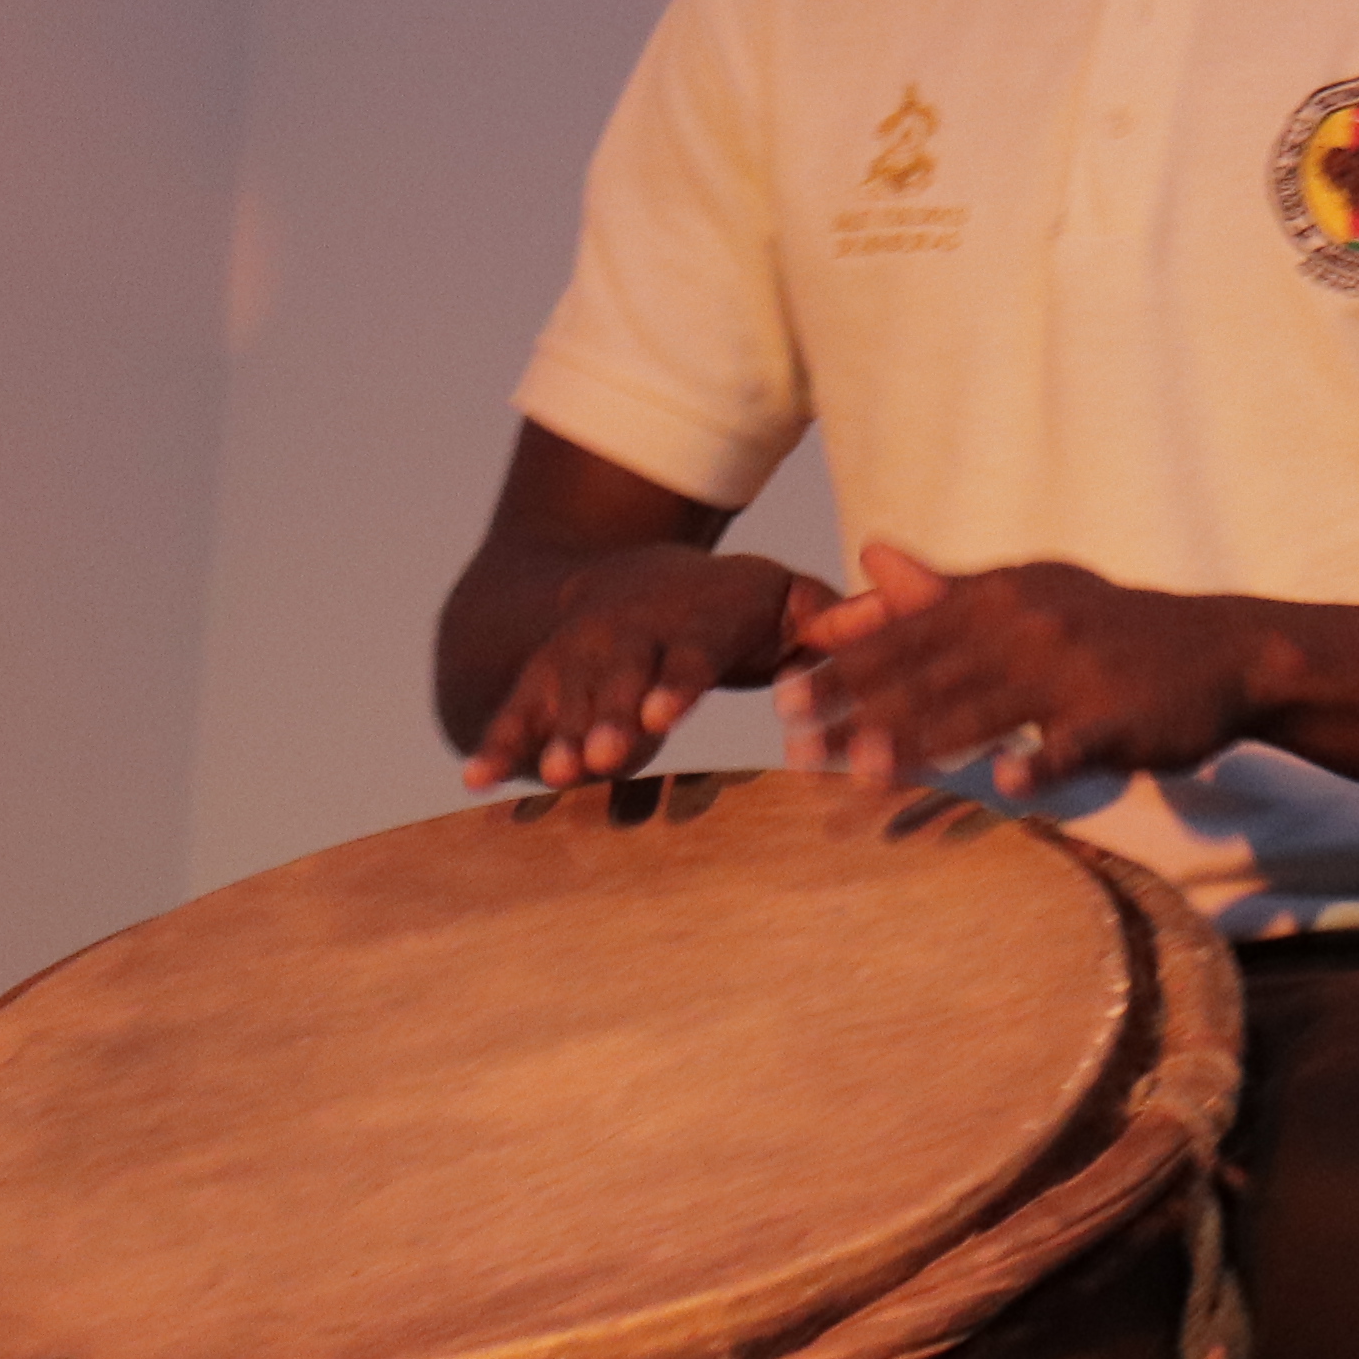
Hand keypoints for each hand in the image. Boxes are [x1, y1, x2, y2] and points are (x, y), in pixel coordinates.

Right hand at [460, 548, 818, 792]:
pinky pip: (517, 711)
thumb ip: (828, 617)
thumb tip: (883, 614)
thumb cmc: (732, 607)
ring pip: (566, 700)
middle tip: (606, 757)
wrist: (638, 577)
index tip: (665, 714)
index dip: (675, 684)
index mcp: (689, 626)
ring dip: (558, 737)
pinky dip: (497, 744)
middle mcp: (628, 641)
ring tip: (551, 774)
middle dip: (611, 718)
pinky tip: (475, 782)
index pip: (686, 656)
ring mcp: (581, 660)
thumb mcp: (782, 600)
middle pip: (617, 682)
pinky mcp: (546, 681)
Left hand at [782, 542, 1261, 790]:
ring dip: (922, 742)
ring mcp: (1077, 672)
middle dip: (857, 713)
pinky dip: (1045, 760)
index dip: (840, 667)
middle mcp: (1032, 625)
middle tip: (796, 750)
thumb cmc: (1108, 625)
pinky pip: (1076, 743)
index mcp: (1003, 595)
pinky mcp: (1120, 716)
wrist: (1222, 648)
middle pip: (930, 675)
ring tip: (865, 772)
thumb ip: (944, 588)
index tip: (780, 700)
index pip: (906, 633)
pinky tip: (1010, 784)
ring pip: (985, 712)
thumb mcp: (1029, 593)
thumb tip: (867, 555)